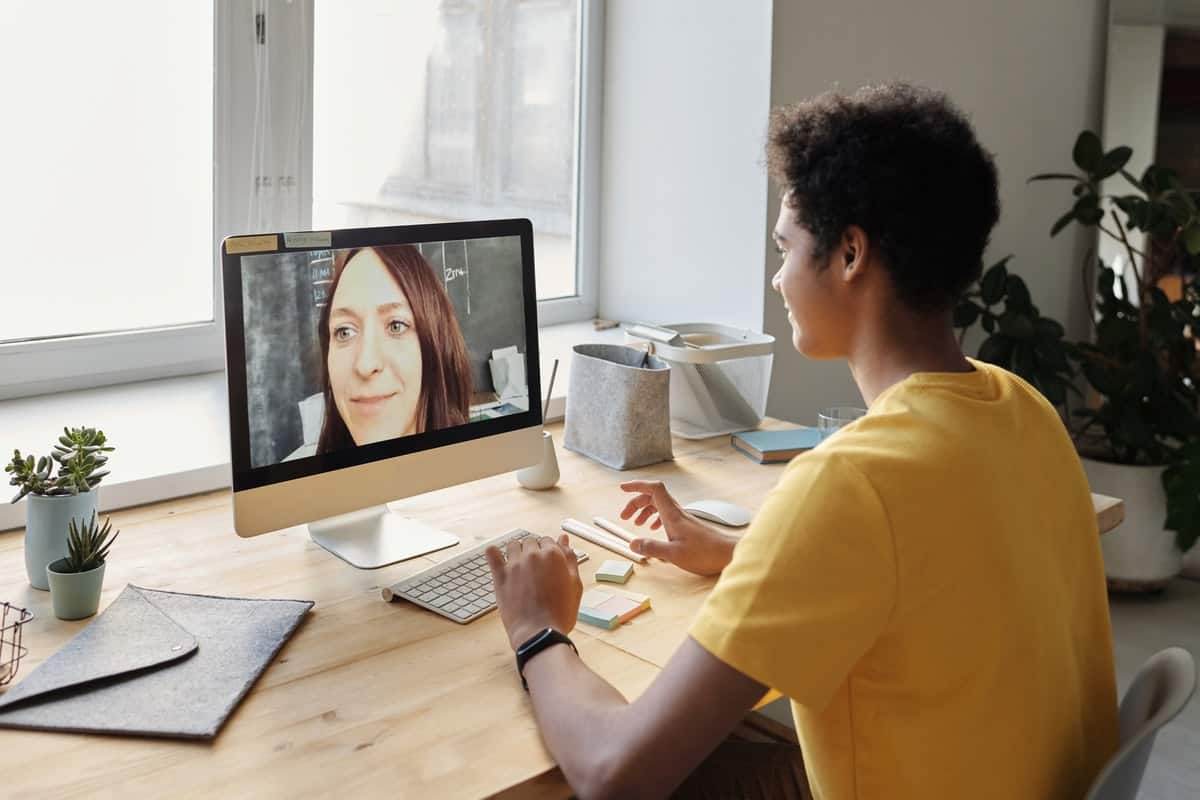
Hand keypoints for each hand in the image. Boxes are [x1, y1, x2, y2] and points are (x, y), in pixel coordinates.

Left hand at [486, 534, 583, 650]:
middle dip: (533, 551)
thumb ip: (570, 559)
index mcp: (553, 555)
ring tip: (520, 566)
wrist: (539, 633)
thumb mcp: (575, 585)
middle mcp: (533, 555)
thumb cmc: (560, 613)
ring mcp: (515, 565)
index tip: (547, 563)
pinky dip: (493, 552)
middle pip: (531, 541)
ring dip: (517, 551)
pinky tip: (496, 556)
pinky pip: (492, 554)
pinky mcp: (500, 576)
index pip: (548, 541)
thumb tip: (564, 540)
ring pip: (513, 545)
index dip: (548, 551)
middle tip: (535, 568)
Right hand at [619, 481, 737, 576]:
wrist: (729, 554)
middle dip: (636, 502)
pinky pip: (666, 514)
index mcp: (672, 514)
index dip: (637, 485)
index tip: (623, 488)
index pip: (653, 489)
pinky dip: (656, 518)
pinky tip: (654, 529)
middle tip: (624, 516)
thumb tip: (632, 543)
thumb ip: (652, 548)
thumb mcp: (674, 554)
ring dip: (645, 510)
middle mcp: (677, 512)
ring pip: (659, 505)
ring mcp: (683, 518)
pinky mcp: (687, 526)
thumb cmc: (705, 553)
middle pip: (653, 496)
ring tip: (636, 523)